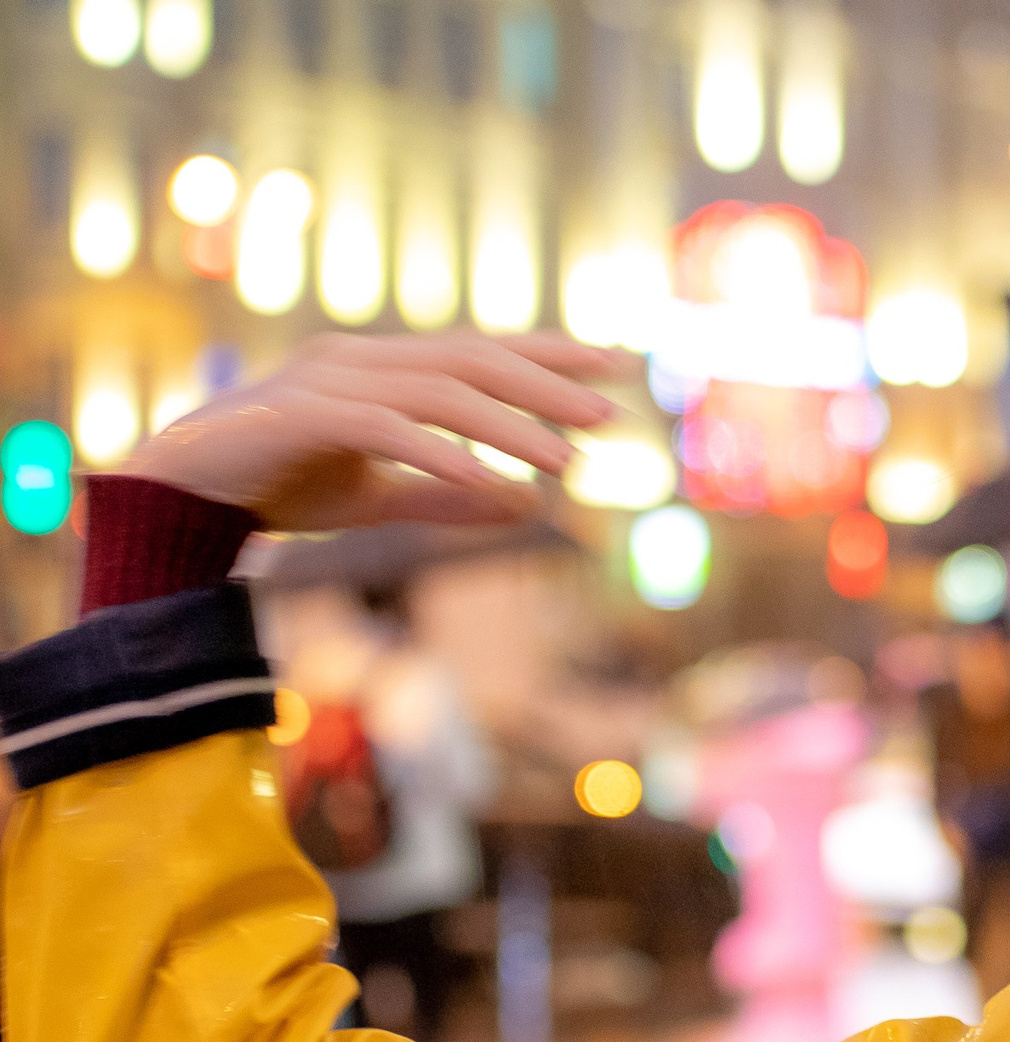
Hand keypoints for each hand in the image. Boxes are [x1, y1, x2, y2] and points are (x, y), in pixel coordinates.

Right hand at [125, 332, 624, 531]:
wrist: (176, 492)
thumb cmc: (278, 486)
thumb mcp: (378, 499)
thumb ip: (449, 497)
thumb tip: (528, 507)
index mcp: (381, 368)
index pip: (480, 350)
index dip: (550, 355)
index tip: (618, 368)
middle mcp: (359, 360)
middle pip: (470, 359)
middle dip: (546, 383)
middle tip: (611, 414)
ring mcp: (327, 381)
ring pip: (438, 393)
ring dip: (509, 427)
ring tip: (569, 464)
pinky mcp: (300, 416)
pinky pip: (386, 431)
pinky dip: (443, 456)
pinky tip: (492, 483)